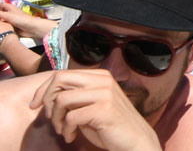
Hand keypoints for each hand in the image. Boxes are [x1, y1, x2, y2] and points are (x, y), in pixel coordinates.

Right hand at [0, 2, 56, 38]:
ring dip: (0, 22)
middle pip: (1, 13)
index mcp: (10, 8)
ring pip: (2, 20)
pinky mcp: (11, 26)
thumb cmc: (21, 19)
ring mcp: (10, 20)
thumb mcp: (8, 15)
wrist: (30, 28)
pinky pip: (4, 26)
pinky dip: (1, 27)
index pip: (1, 5)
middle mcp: (10, 13)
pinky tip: (0, 29)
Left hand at [30, 69, 161, 150]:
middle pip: (60, 79)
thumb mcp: (91, 105)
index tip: (36, 106)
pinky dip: (66, 130)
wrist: (134, 141)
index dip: (43, 90)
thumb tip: (47, 95)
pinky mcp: (104, 109)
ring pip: (62, 99)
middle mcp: (103, 80)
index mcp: (100, 76)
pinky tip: (71, 137)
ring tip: (62, 130)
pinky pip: (71, 117)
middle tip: (49, 118)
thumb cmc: (109, 126)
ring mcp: (105, 93)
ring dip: (55, 119)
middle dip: (47, 100)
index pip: (62, 74)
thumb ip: (75, 96)